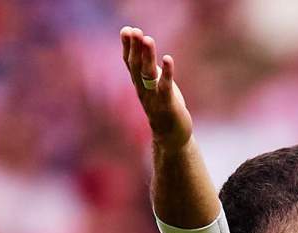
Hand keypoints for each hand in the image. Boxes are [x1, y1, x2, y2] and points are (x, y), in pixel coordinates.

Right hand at [121, 26, 192, 150]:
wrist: (170, 137)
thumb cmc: (164, 107)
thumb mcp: (154, 85)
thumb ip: (148, 68)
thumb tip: (144, 47)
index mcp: (139, 84)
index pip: (129, 63)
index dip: (127, 47)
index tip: (126, 29)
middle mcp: (143, 90)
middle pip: (136, 66)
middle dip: (134, 48)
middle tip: (134, 31)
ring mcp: (154, 98)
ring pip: (148, 74)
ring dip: (148, 56)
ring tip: (148, 39)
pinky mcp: (167, 105)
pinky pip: (165, 87)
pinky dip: (166, 72)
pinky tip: (167, 58)